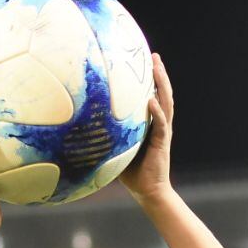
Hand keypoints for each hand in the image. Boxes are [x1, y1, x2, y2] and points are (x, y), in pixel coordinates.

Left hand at [118, 52, 173, 200]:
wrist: (148, 191)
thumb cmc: (131, 173)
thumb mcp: (116, 149)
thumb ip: (107, 136)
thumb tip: (82, 128)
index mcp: (150, 124)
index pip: (153, 96)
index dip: (150, 80)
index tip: (143, 61)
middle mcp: (160, 124)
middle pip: (163, 93)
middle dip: (159, 74)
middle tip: (154, 55)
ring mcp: (163, 132)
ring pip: (166, 103)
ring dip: (162, 85)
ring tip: (157, 68)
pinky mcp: (162, 142)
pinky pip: (160, 124)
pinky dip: (156, 111)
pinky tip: (151, 99)